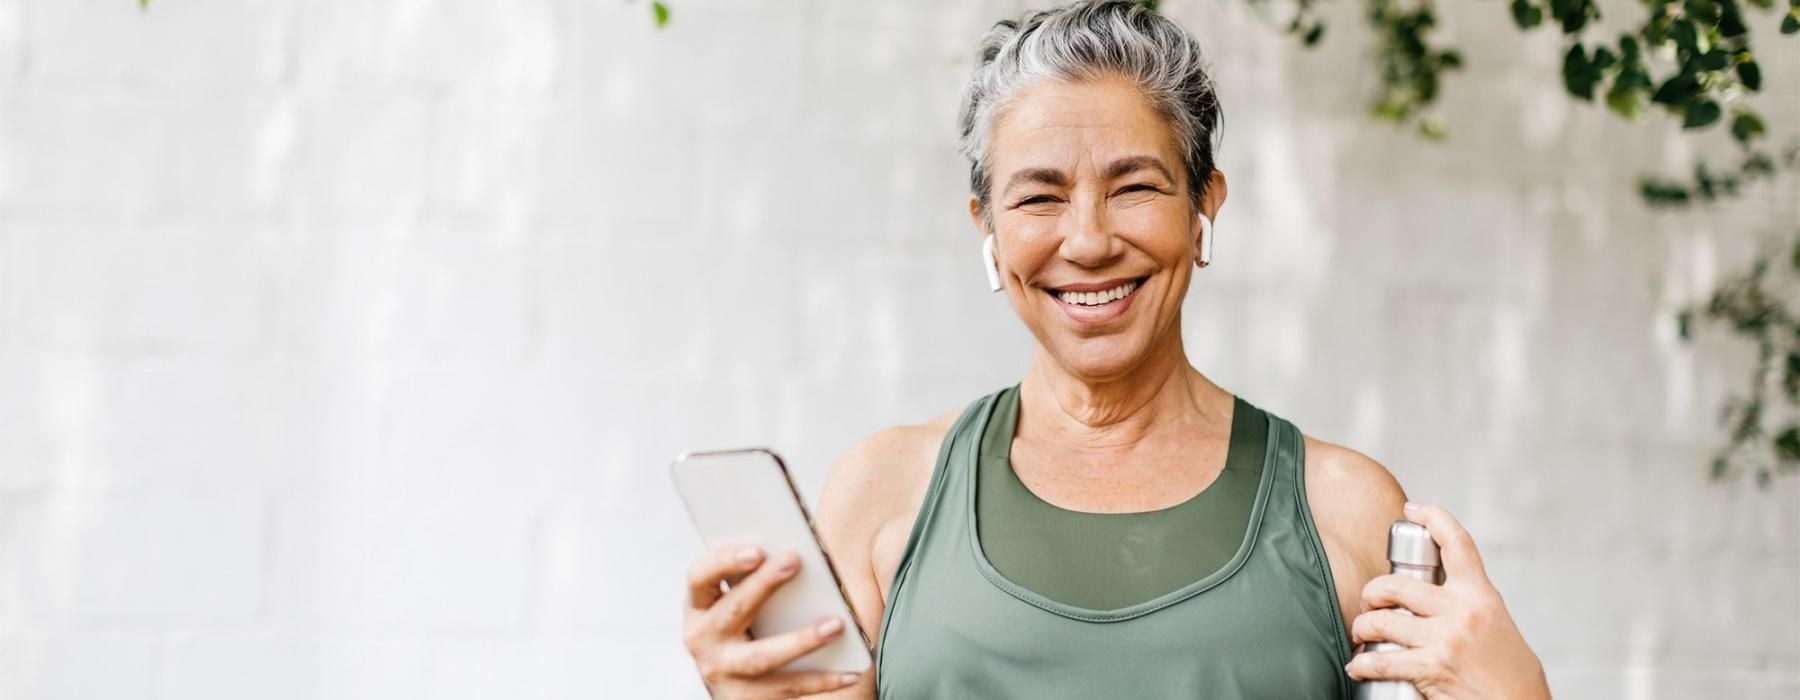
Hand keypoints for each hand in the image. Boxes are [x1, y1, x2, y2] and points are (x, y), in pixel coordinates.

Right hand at [682, 545, 865, 698]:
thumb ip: (754, 577)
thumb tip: (797, 554)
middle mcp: (703, 640)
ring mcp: (722, 673)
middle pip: (733, 609)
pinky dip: (823, 679)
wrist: (733, 683)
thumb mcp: (736, 601)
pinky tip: (850, 670)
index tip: (756, 550)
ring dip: (801, 639)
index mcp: (700, 606)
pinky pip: (788, 687)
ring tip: (836, 624)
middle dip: (763, 584)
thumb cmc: (745, 625)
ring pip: (762, 656)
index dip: (724, 561)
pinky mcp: (746, 699)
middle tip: (794, 561)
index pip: (700, 576)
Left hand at [1346, 503, 1549, 699]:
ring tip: (1361, 635)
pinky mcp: (1432, 667)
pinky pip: (1382, 660)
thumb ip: (1470, 608)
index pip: (1457, 544)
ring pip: (1381, 621)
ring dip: (1362, 628)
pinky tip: (1359, 666)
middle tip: (1368, 606)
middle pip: (1396, 584)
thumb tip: (1438, 600)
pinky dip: (1363, 664)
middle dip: (1371, 593)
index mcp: (1481, 596)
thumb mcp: (1497, 627)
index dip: (1433, 518)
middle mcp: (1463, 611)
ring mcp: (1446, 638)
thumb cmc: (1512, 676)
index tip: (1413, 509)